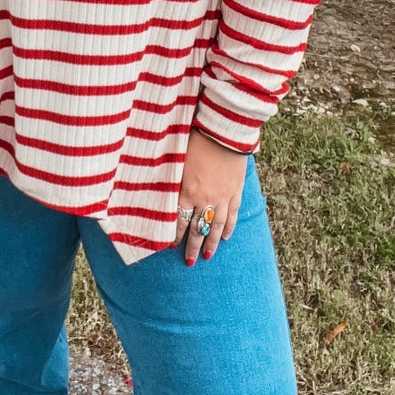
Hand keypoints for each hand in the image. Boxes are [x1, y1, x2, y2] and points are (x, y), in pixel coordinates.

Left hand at [175, 128, 246, 265]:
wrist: (223, 132)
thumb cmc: (196, 141)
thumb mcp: (177, 160)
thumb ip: (170, 179)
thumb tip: (158, 189)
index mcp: (187, 192)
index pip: (179, 221)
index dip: (175, 235)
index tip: (171, 247)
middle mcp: (205, 199)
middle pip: (198, 229)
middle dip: (192, 247)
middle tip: (189, 262)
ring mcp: (223, 197)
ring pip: (216, 226)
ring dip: (212, 243)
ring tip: (208, 255)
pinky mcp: (235, 191)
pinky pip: (232, 214)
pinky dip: (229, 227)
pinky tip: (226, 236)